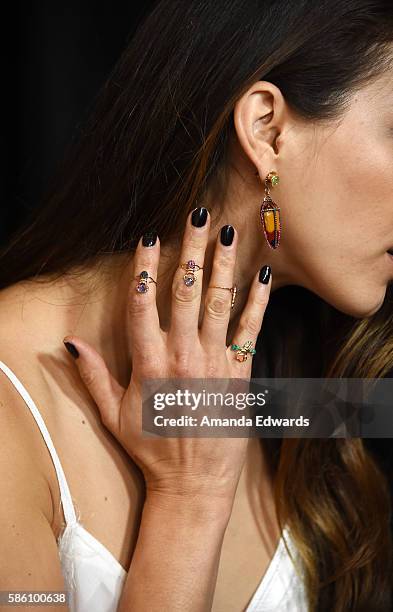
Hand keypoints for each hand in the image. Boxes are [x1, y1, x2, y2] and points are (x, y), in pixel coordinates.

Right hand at [63, 207, 271, 509]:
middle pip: (184, 292)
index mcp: (147, 364)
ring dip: (223, 265)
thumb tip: (72, 343)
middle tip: (198, 215)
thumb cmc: (151, 448)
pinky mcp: (239, 375)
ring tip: (229, 231)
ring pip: (218, 303)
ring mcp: (213, 363)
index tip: (148, 237)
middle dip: (191, 249)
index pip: (142, 304)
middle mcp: (181, 356)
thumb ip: (95, 376)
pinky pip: (249, 332)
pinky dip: (258, 303)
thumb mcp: (113, 415)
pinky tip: (264, 277)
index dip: (144, 268)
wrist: (193, 483)